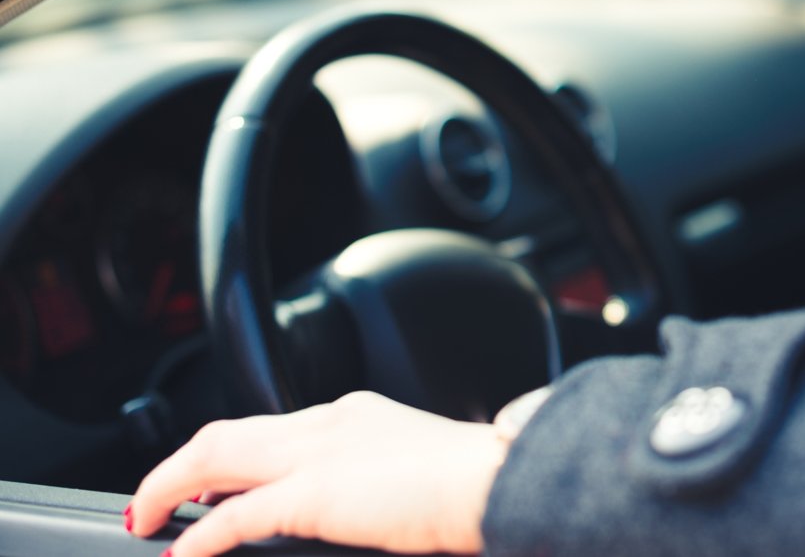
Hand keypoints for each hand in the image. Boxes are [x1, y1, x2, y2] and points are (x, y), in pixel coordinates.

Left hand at [128, 391, 509, 556]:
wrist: (503, 479)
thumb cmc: (483, 483)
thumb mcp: (423, 469)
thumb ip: (384, 479)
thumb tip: (375, 507)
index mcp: (358, 415)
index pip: (274, 428)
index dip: (232, 456)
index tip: (213, 486)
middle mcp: (330, 422)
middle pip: (228, 433)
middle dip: (181, 466)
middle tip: (156, 500)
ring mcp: (319, 453)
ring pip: (215, 456)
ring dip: (170, 486)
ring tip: (147, 517)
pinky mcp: (315, 494)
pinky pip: (234, 516)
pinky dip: (200, 536)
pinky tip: (182, 554)